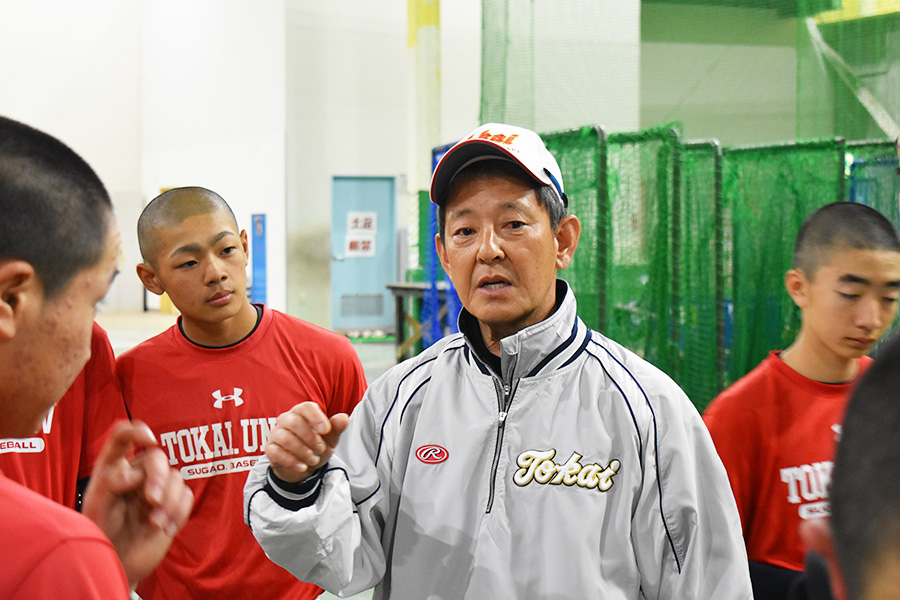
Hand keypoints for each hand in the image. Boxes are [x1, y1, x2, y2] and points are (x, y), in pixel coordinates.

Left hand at [81, 420, 193, 586]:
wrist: (116, 563)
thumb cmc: (99, 533)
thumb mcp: (96, 507)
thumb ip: (110, 483)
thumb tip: (133, 474)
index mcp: (113, 468)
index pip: (122, 436)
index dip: (137, 430)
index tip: (149, 440)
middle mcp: (136, 474)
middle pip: (156, 458)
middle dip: (158, 477)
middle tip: (152, 500)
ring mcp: (156, 489)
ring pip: (176, 477)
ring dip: (168, 501)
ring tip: (155, 524)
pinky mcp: (172, 505)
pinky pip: (187, 496)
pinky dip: (179, 512)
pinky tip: (166, 529)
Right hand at [264, 402, 348, 483]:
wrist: (303, 466)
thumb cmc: (316, 446)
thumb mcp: (330, 439)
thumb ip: (336, 428)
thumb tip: (344, 418)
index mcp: (302, 412)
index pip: (306, 407)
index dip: (316, 418)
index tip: (326, 430)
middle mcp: (287, 419)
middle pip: (294, 422)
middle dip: (310, 438)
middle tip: (321, 449)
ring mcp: (276, 433)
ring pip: (285, 438)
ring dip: (302, 451)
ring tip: (314, 460)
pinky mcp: (270, 449)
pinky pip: (276, 452)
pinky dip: (291, 461)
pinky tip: (303, 467)